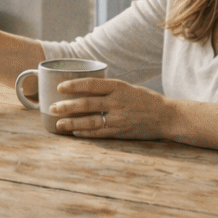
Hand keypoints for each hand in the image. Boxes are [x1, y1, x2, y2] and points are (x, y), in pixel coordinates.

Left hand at [49, 78, 170, 139]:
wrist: (166, 116)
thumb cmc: (145, 100)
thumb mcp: (127, 87)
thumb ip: (108, 89)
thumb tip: (83, 88)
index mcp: (118, 87)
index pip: (91, 84)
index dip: (74, 85)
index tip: (59, 87)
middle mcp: (117, 102)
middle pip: (87, 104)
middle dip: (66, 106)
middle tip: (52, 108)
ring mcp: (119, 118)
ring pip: (90, 121)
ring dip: (72, 123)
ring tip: (58, 123)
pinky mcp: (121, 132)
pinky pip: (99, 133)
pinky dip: (85, 133)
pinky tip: (75, 133)